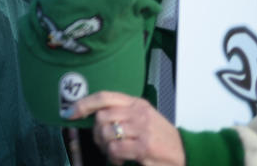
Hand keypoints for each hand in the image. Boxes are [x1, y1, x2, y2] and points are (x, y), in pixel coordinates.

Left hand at [67, 91, 184, 165]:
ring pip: (106, 133)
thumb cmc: (161, 138)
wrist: (185, 154)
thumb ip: (121, 114)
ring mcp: (142, 128)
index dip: (84, 103)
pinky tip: (121, 160)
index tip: (70, 112)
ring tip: (114, 153)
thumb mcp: (143, 118)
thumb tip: (93, 117)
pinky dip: (113, 157)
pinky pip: (115, 148)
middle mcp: (138, 112)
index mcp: (136, 103)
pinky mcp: (144, 146)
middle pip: (101, 117)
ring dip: (105, 146)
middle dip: (97, 133)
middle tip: (103, 144)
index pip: (104, 96)